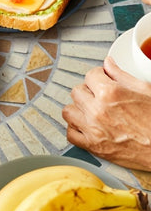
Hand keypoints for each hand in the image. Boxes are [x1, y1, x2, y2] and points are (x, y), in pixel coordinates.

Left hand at [62, 56, 150, 170]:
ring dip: (78, 109)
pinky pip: (70, 134)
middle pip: (76, 92)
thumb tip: (108, 64)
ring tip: (90, 110)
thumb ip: (122, 75)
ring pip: (68, 111)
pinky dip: (76, 129)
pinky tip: (86, 126)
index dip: (99, 76)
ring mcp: (93, 129)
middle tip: (99, 95)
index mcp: (110, 94)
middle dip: (88, 91)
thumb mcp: (145, 91)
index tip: (102, 79)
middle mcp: (97, 111)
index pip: (90, 75)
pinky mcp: (92, 146)